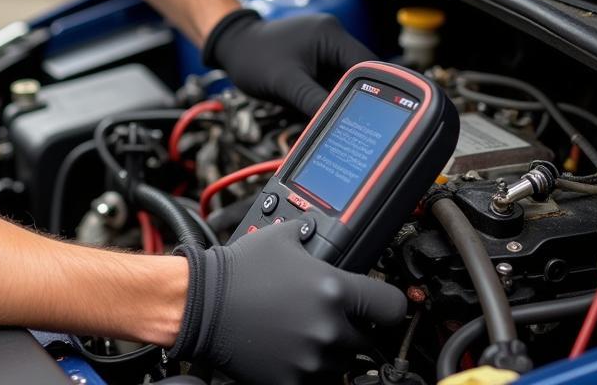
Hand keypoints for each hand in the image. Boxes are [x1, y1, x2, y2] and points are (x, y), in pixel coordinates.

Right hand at [170, 221, 405, 384]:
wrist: (203, 304)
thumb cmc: (239, 270)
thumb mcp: (279, 238)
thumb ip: (308, 232)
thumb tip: (317, 226)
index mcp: (333, 290)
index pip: (392, 306)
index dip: (386, 302)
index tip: (378, 304)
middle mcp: (330, 328)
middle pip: (368, 339)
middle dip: (351, 327)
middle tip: (326, 314)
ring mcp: (313, 359)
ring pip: (343, 362)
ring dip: (331, 349)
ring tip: (303, 330)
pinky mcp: (294, 382)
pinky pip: (318, 380)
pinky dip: (310, 367)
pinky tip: (291, 348)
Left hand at [203, 10, 373, 115]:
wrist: (232, 46)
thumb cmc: (253, 57)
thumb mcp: (286, 83)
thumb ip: (315, 103)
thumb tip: (340, 126)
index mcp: (331, 34)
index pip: (367, 67)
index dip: (373, 94)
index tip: (374, 120)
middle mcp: (333, 38)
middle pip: (359, 76)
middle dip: (354, 100)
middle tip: (354, 127)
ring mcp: (325, 49)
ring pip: (345, 83)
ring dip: (339, 101)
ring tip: (334, 122)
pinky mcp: (316, 59)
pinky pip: (330, 82)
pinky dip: (327, 98)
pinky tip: (319, 112)